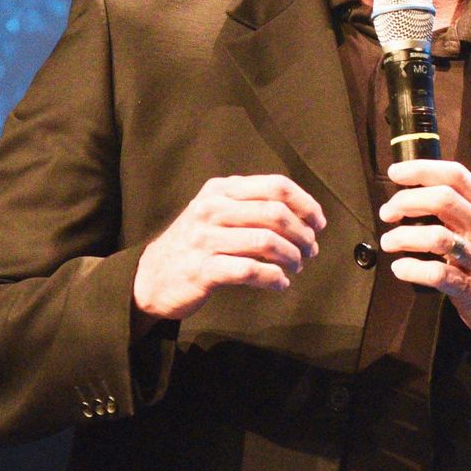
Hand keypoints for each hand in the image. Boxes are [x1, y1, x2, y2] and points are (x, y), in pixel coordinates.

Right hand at [133, 175, 324, 319]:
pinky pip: (250, 271)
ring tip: (296, 267)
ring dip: (292, 257)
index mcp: (221, 189)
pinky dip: (273, 279)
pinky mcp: (203, 270)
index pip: (276, 186)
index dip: (306, 204)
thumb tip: (304, 216)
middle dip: (303, 234)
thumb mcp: (216, 212)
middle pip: (276, 213)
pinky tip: (280, 284)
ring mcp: (205, 239)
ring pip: (267, 242)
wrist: (151, 277)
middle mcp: (212, 208)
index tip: (319, 223)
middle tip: (311, 251)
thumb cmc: (195, 244)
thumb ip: (252, 206)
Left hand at [379, 159, 470, 410]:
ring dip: (403, 236)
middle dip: (406, 201)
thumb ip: (468, 215)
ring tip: (389, 242)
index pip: (456, 176)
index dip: (421, 170)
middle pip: (443, 200)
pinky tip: (401, 268)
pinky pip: (437, 274)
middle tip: (388, 213)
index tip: (396, 173)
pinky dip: (411, 268)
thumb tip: (423, 200)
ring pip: (437, 237)